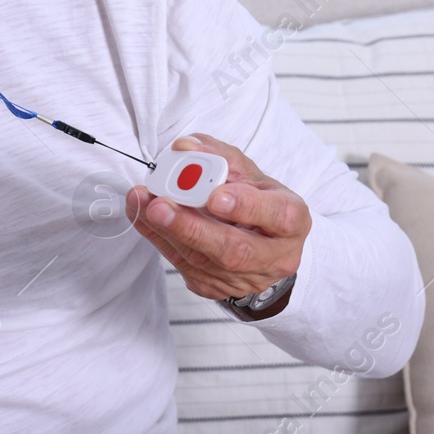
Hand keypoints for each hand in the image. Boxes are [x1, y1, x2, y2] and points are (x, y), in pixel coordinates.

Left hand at [124, 133, 309, 306]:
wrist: (261, 245)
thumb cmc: (257, 202)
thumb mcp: (249, 173)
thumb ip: (218, 155)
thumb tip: (184, 146)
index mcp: (291, 220)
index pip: (278, 215)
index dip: (245, 206)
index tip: (214, 196)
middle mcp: (274, 256)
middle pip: (233, 249)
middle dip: (192, 227)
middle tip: (161, 205)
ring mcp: (244, 278)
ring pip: (201, 261)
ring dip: (166, 231)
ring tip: (143, 203)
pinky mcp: (214, 287)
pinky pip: (182, 265)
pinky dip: (158, 238)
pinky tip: (142, 215)